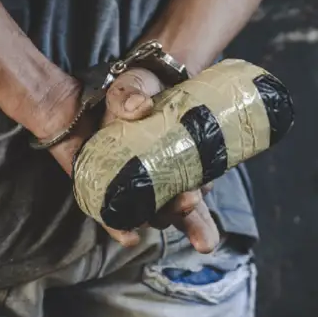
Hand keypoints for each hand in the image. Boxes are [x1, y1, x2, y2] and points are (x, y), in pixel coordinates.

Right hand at [99, 68, 219, 253]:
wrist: (169, 78)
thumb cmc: (139, 87)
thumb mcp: (126, 87)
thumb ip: (126, 96)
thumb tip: (139, 107)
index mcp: (111, 167)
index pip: (108, 204)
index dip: (116, 224)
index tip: (130, 237)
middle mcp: (137, 179)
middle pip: (148, 210)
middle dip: (168, 215)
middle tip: (185, 203)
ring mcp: (165, 177)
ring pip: (175, 207)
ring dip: (193, 223)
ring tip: (206, 238)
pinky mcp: (189, 169)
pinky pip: (196, 189)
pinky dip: (205, 196)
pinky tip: (209, 189)